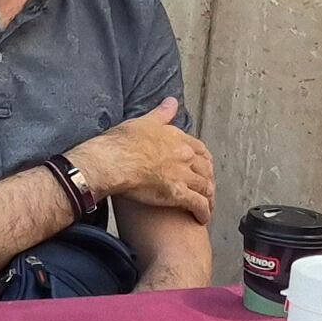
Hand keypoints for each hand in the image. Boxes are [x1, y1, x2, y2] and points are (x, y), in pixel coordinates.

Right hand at [68, 98, 213, 219]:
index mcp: (177, 139)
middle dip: (209, 180)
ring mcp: (183, 175)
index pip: (200, 150)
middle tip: (207, 189)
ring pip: (205, 188)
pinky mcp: (177, 194)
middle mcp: (185, 156)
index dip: (204, 160)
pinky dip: (203, 212)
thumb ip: (161, 113)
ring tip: (207, 206)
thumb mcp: (143, 121)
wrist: (112, 161)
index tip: (203, 167)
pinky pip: (198, 205)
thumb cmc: (121, 143)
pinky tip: (203, 219)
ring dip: (209, 198)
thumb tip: (172, 101)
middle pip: (206, 169)